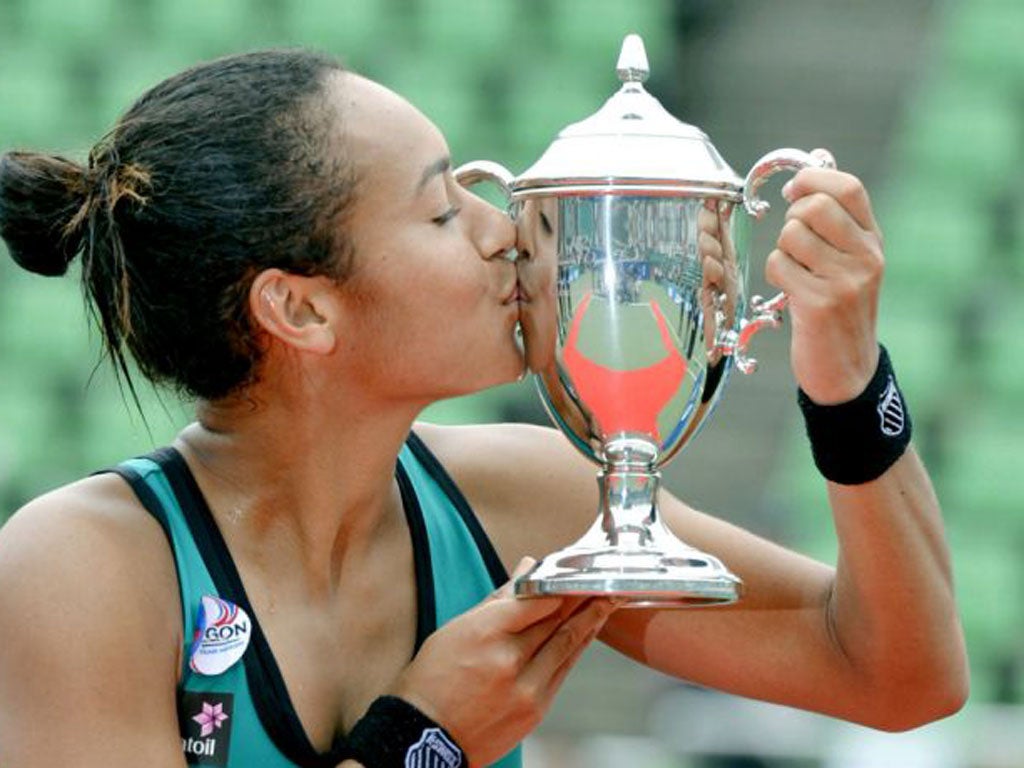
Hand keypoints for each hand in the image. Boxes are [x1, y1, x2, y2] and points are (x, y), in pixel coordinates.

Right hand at [389, 558, 616, 765]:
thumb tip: (525, 571)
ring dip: (590, 620)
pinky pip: (563, 670)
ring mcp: (525, 687)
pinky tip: (587, 633)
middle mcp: (509, 659)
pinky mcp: (535, 709)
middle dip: (581, 597)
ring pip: (567, 644)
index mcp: (484, 633)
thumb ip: (498, 600)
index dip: (558, 584)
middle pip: (556, 620)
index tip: (573, 571)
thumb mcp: (457, 629)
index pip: (535, 599)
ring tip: (606, 600)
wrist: (425, 736)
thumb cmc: (433, 679)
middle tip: (601, 579)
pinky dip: (577, 648)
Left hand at [767, 156, 883, 403]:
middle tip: (793, 242)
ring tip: (795, 272)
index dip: (812, 180)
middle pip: (814, 207)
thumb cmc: (839, 309)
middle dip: (791, 218)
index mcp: (874, 241)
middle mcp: (866, 257)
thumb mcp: (850, 263)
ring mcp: (844, 281)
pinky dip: (775, 275)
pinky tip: (789, 292)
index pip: (848, 188)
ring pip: (791, 236)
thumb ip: (836, 223)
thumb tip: (806, 173)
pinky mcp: (819, 304)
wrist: (847, 369)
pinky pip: (778, 266)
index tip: (793, 191)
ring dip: (782, 251)